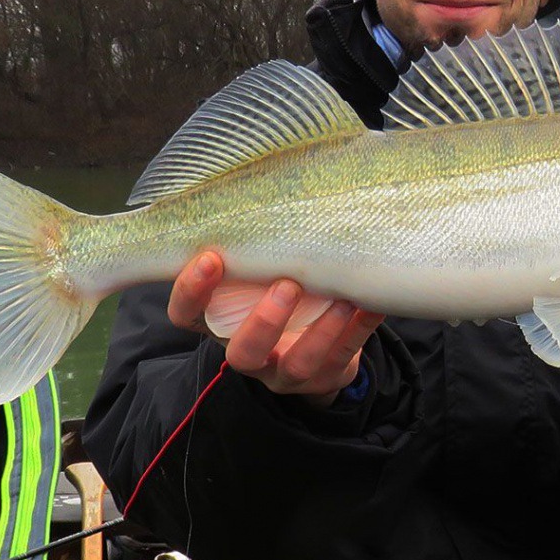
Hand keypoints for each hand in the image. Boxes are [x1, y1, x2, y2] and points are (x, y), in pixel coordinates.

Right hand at [168, 252, 384, 407]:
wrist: (314, 348)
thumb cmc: (275, 292)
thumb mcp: (252, 275)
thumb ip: (248, 249)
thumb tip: (256, 183)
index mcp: (221, 325)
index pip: (187, 317)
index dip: (191, 292)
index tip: (210, 257)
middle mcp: (251, 354)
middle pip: (243, 353)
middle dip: (264, 322)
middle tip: (286, 285)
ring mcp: (288, 372)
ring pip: (298, 364)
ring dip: (320, 330)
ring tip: (341, 299)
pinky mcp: (327, 375)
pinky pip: (345, 357)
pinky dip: (359, 329)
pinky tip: (372, 305)